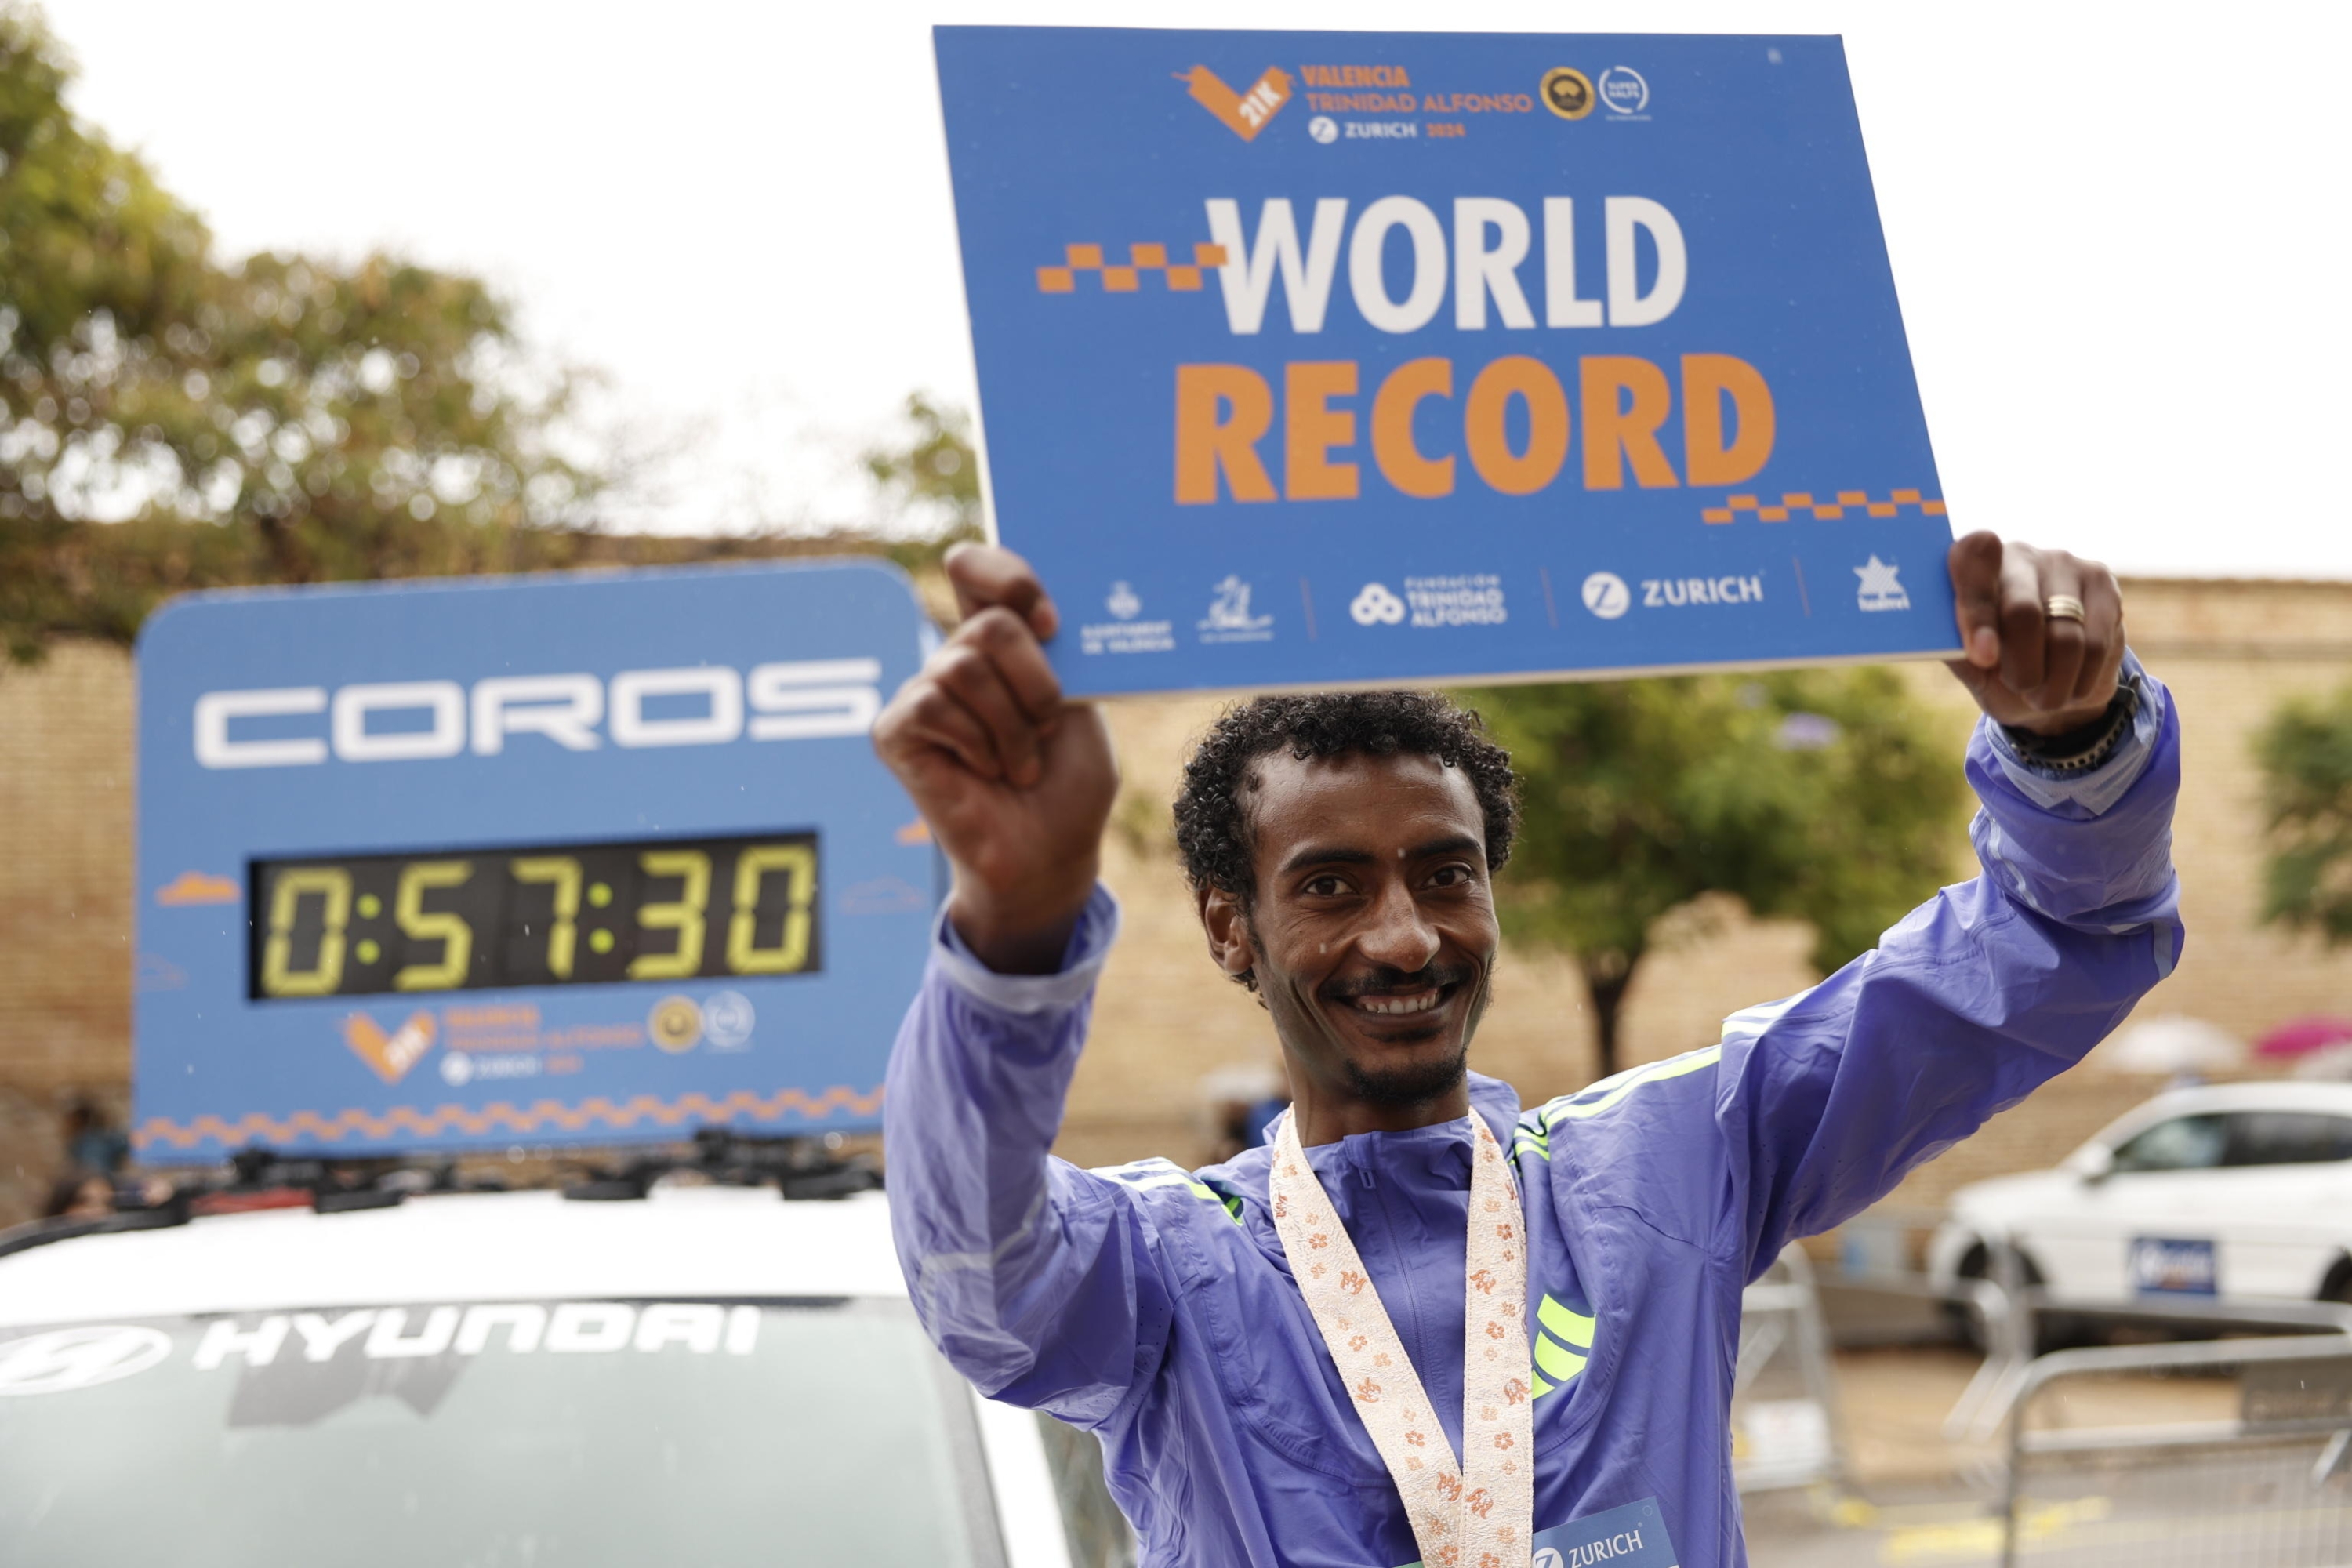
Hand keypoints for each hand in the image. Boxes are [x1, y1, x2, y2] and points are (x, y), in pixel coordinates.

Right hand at [872, 544, 1116, 972]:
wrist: (1048, 854)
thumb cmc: (1067, 785)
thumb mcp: (1083, 706)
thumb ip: (1060, 654)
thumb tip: (1036, 613)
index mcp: (1001, 644)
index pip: (978, 568)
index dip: (1009, 576)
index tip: (1052, 623)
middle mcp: (956, 659)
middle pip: (989, 623)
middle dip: (1036, 680)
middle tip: (1048, 726)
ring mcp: (921, 693)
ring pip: (963, 664)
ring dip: (1010, 725)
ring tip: (1020, 764)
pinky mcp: (894, 731)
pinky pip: (932, 704)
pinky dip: (975, 743)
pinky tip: (983, 772)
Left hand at [1944, 532, 2124, 734]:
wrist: (2051, 686)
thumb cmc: (1997, 671)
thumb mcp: (1970, 667)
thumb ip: (1956, 649)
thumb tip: (1937, 639)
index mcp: (1970, 565)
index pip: (1970, 560)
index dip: (1977, 609)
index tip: (1983, 658)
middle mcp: (2017, 554)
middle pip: (2023, 612)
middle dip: (2022, 667)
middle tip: (2020, 687)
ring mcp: (2062, 563)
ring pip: (2065, 636)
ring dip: (2053, 682)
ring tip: (2044, 695)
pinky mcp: (2101, 580)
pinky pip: (2098, 642)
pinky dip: (2081, 678)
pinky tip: (2072, 685)